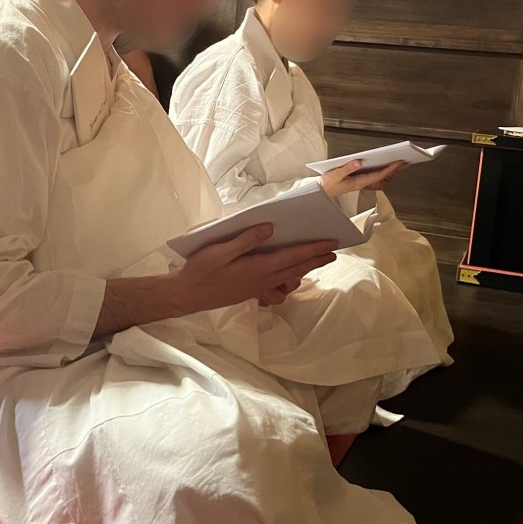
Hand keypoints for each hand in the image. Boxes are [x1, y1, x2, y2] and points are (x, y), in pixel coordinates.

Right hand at [169, 224, 336, 313]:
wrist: (187, 295)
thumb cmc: (201, 270)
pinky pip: (278, 285)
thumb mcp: (219, 250)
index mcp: (257, 267)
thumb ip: (245, 240)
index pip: (293, 257)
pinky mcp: (252, 291)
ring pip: (289, 277)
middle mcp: (262, 279)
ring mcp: (258, 287)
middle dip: (317, 259)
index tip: (331, 243)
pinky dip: (290, 278)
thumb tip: (269, 228)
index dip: (313, 249)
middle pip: (297, 268)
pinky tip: (289, 274)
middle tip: (335, 251)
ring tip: (317, 260)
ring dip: (306, 269)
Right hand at [319, 160, 404, 197]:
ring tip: (399, 164)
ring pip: (382, 181)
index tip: (398, 162)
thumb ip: (347, 168)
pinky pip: (376, 179)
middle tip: (405, 162)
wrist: (321, 193)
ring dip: (391, 173)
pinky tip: (386, 167)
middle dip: (395, 171)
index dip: (390, 169)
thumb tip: (359, 162)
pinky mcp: (360, 183)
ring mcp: (362, 184)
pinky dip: (384, 174)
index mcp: (358, 182)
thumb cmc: (327, 184)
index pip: (378, 175)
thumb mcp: (335, 175)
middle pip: (384, 179)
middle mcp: (362, 184)